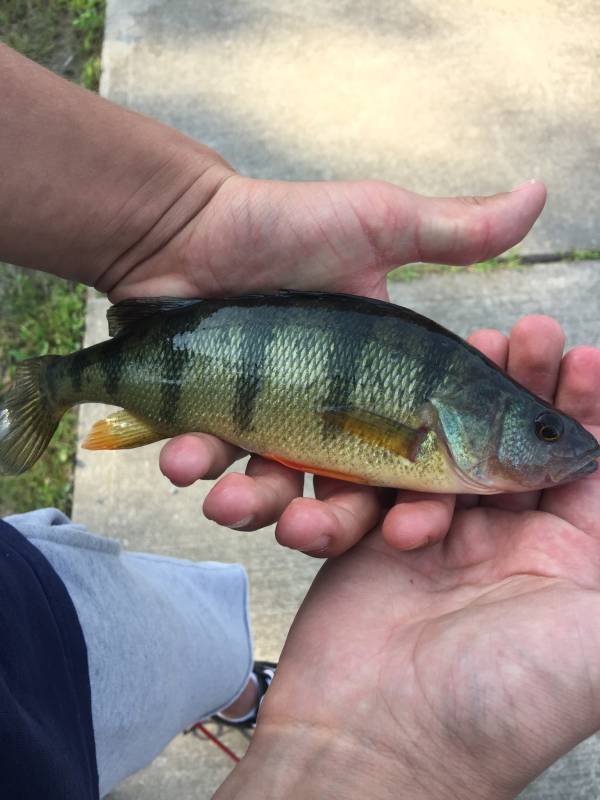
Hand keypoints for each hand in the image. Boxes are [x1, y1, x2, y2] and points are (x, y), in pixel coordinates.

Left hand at [112, 174, 545, 553]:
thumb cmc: (284, 225)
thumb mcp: (377, 223)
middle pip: (342, 500)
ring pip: (273, 493)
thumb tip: (539, 191)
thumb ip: (455, 230)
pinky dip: (198, 468)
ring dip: (253, 507)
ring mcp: (268, 424)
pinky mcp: (213, 423)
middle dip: (327, 526)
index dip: (422, 505)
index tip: (413, 527)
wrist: (185, 226)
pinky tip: (183, 461)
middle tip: (306, 528)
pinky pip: (210, 463)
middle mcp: (329, 417)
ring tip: (228, 500)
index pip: (417, 464)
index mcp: (382, 388)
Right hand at [216, 342, 599, 799]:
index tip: (586, 359)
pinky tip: (413, 451)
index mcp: (575, 565)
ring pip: (459, 451)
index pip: (591, 469)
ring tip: (477, 349)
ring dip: (466, 403)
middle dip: (529, 388)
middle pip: (523, 447)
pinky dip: (399, 465)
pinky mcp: (382, 539)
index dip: (592, 410)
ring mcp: (446, 539)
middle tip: (530, 337)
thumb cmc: (505, 697)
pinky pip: (393, 482)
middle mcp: (513, 547)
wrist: (380, 743)